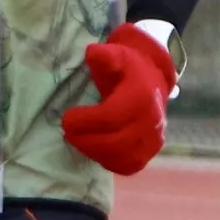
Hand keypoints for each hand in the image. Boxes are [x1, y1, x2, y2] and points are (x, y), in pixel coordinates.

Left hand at [60, 23, 178, 175]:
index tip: (67, 118)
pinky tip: (94, 149)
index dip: (87, 121)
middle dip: (86, 140)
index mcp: (142, 97)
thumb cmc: (127, 69)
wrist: (151, 81)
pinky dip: (107, 161)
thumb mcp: (116, 54)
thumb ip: (104, 55)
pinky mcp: (148, 154)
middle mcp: (152, 122)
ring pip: (121, 157)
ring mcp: (153, 141)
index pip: (112, 117)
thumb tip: (91, 52)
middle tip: (67, 132)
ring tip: (78, 140)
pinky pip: (127, 166)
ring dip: (94, 152)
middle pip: (115, 142)